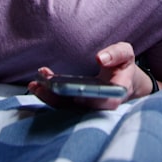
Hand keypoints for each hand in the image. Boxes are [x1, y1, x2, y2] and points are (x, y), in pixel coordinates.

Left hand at [27, 42, 152, 110]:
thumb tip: (101, 58)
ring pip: (67, 107)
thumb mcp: (125, 54)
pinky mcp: (75, 105)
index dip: (91, 100)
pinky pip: (61, 103)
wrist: (121, 79)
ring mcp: (85, 107)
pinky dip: (48, 95)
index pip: (104, 102)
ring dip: (50, 97)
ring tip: (35, 84)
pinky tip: (36, 85)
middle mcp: (98, 106)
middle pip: (80, 107)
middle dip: (61, 97)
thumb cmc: (123, 66)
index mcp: (115, 95)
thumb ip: (117, 54)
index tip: (78, 95)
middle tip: (45, 84)